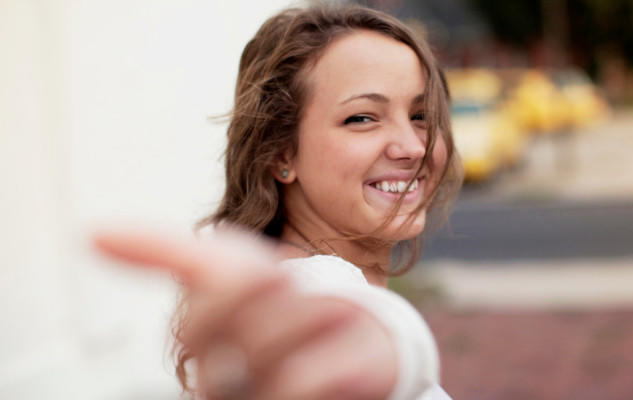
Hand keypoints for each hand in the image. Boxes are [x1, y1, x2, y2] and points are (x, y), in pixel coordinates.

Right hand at [93, 225, 396, 398]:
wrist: (355, 336)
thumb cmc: (283, 300)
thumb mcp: (227, 265)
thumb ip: (160, 251)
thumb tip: (90, 235)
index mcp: (203, 350)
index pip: (200, 326)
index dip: (243, 293)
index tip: (282, 274)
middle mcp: (224, 388)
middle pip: (250, 345)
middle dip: (293, 310)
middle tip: (322, 301)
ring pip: (284, 374)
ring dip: (321, 330)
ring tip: (340, 321)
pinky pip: (309, 390)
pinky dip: (339, 365)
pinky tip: (347, 360)